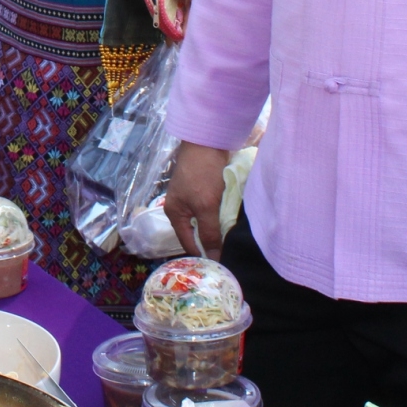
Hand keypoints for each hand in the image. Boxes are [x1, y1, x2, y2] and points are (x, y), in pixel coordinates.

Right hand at [165, 140, 232, 256]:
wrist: (207, 140)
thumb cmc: (202, 173)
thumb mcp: (206, 206)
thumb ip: (209, 232)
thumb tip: (214, 258)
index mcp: (174, 214)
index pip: (188, 244)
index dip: (203, 255)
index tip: (221, 265)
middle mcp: (180, 209)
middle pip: (196, 233)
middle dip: (211, 243)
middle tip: (230, 254)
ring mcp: (191, 199)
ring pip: (205, 222)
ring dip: (217, 229)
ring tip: (232, 240)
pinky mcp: (202, 190)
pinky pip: (210, 210)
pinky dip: (219, 216)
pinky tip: (231, 221)